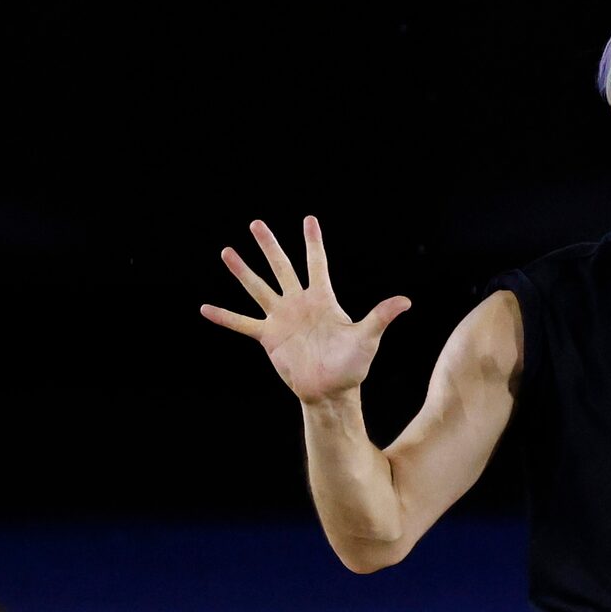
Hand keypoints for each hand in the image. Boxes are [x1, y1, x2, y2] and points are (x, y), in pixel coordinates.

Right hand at [199, 215, 411, 404]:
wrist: (331, 391)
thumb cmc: (352, 366)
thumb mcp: (367, 338)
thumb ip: (381, 316)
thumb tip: (406, 302)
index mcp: (322, 299)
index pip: (317, 264)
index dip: (313, 242)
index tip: (309, 219)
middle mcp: (299, 304)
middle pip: (282, 267)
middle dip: (270, 246)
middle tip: (256, 224)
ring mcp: (281, 319)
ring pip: (259, 288)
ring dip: (243, 271)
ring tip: (227, 252)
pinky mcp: (268, 338)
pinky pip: (242, 323)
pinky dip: (225, 317)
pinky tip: (205, 309)